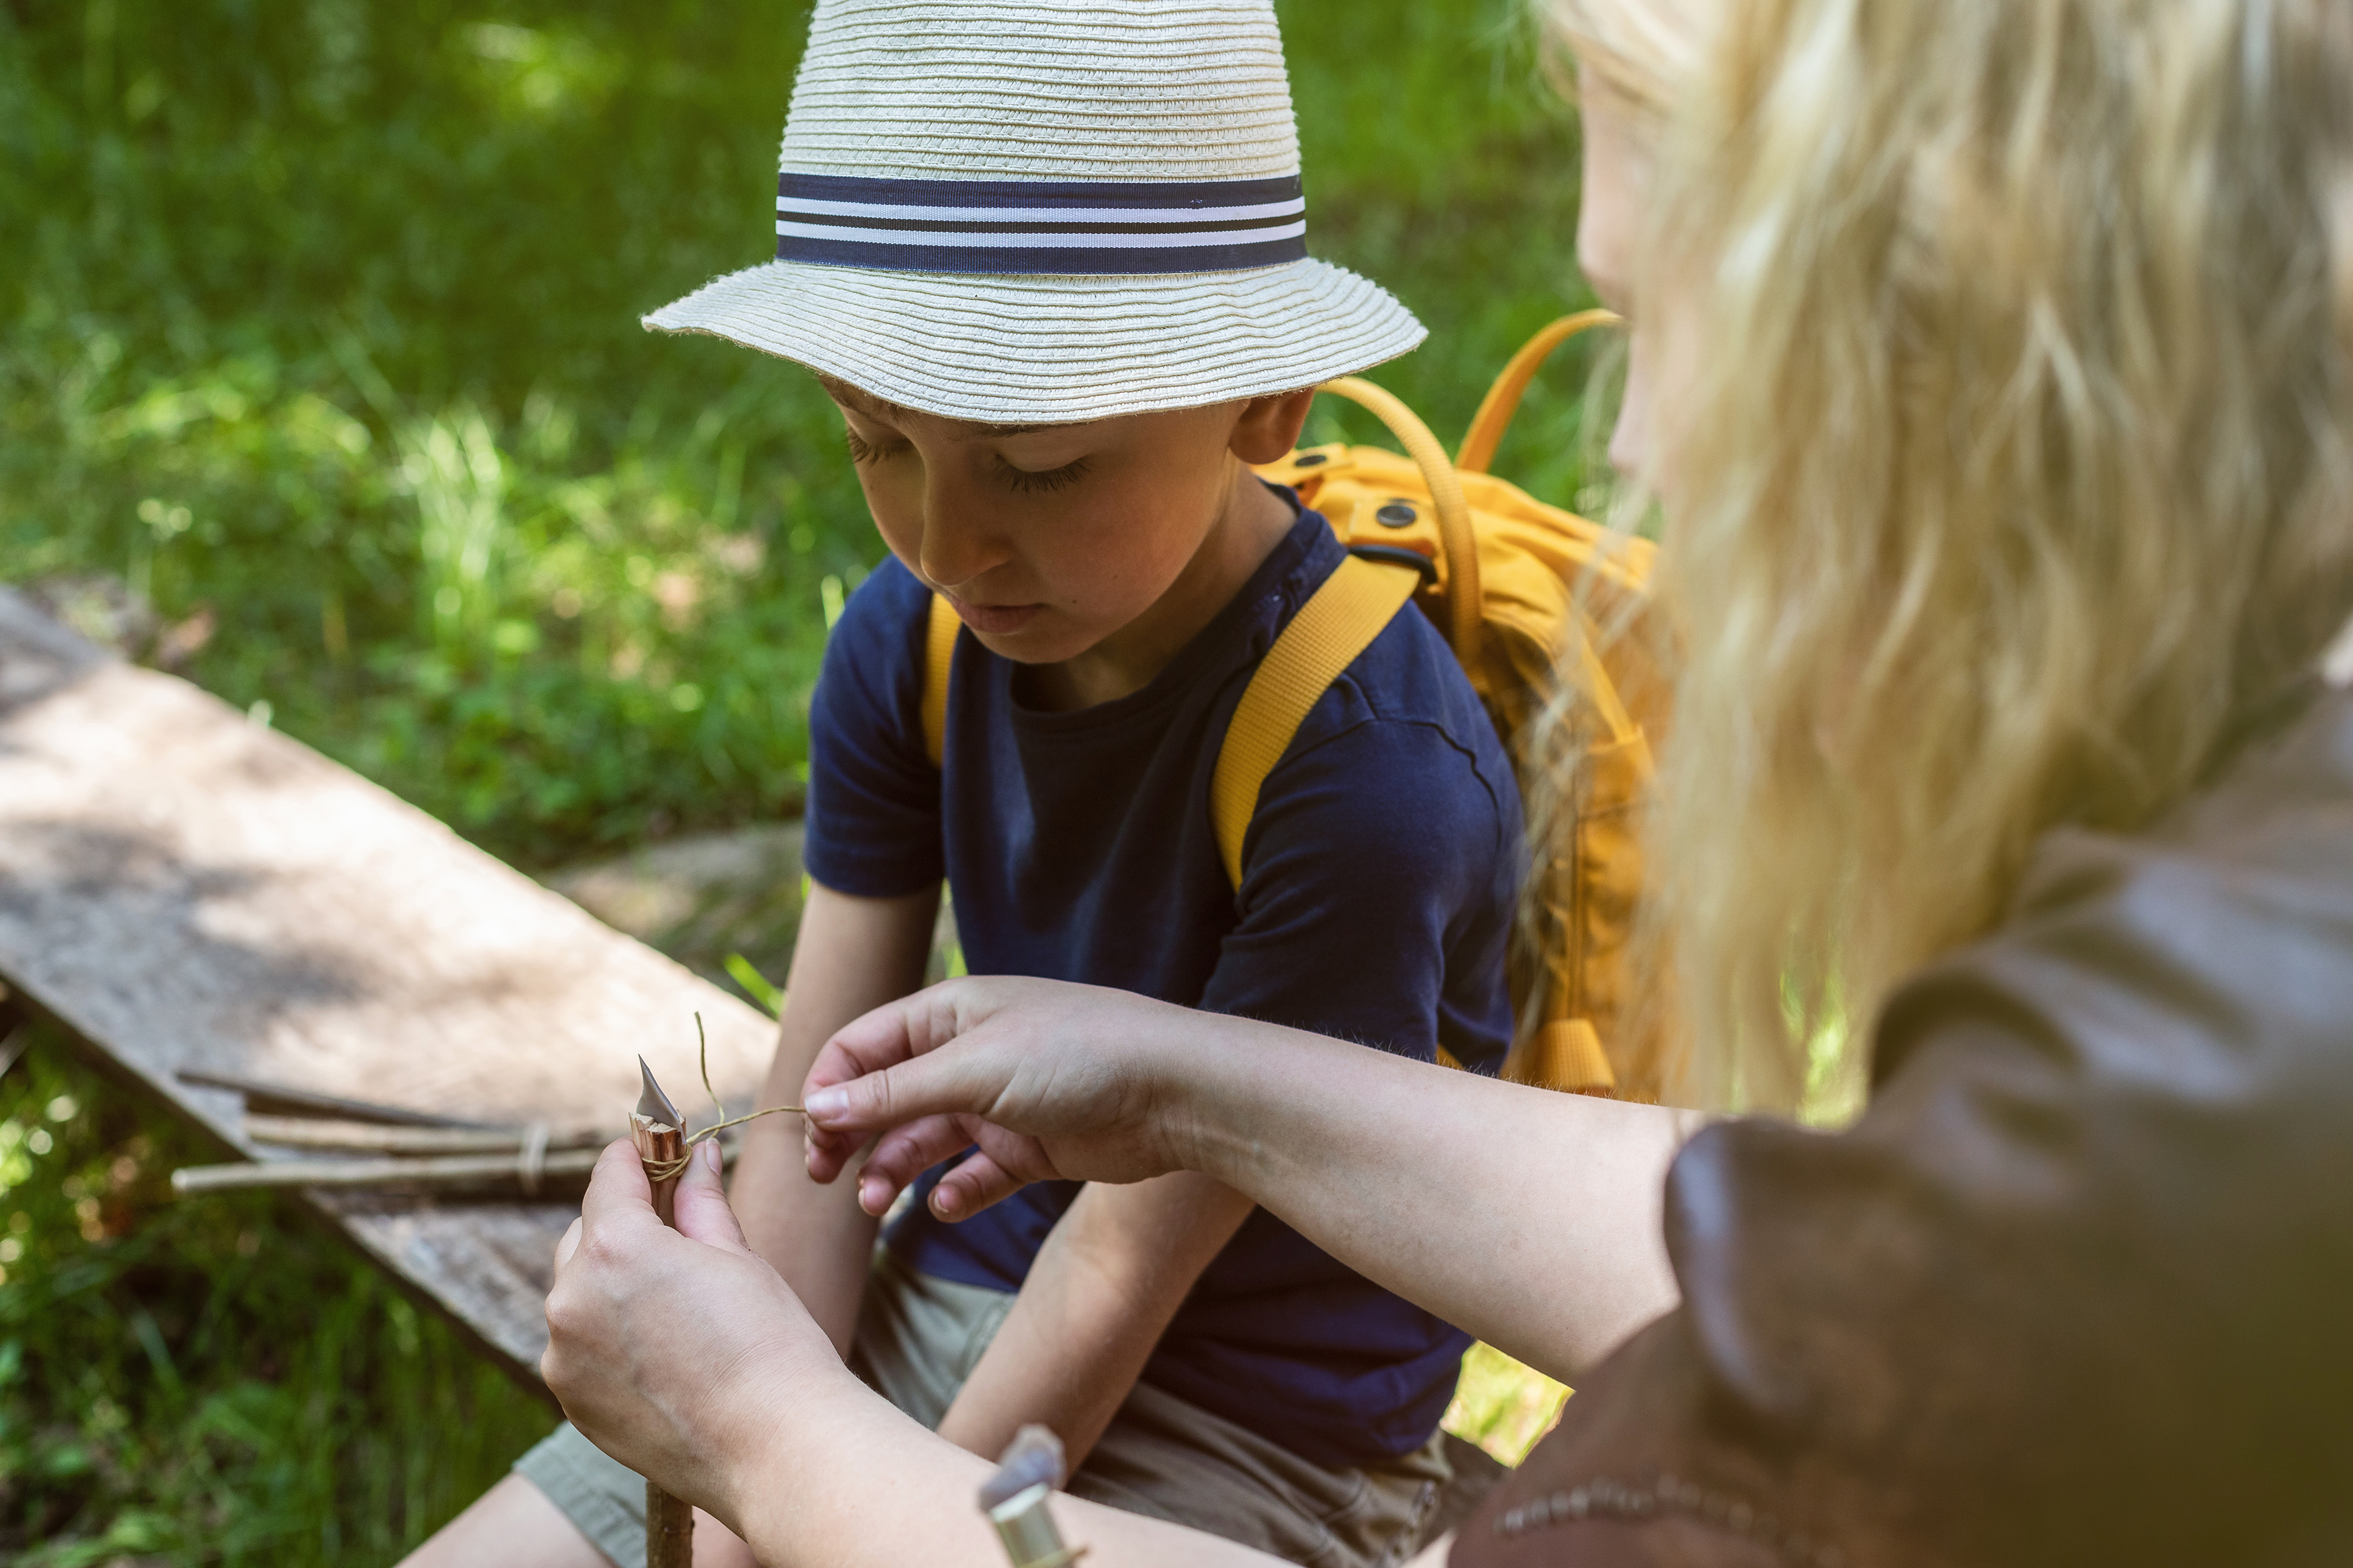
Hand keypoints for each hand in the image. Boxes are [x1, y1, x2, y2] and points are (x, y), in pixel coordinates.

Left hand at [541, 1140, 858, 1528]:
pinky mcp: (569, 1401)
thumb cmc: (769, 1343)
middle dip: (623, 1225)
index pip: (610, 1175)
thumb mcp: (737, 1257)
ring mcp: (563, 1355)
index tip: (660, 1152)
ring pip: (578, 1294)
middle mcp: (571, 1298)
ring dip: (612, 1285)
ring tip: (676, 1307)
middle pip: (584, 1234)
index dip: (639, 1157)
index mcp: (616, 1248)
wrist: (773, 1445)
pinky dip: (607, 1337)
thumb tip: (697, 1157)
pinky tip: (663, 1353)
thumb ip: (701, 1202)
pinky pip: (578, 1346)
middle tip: (678, 1235)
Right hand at [801, 977, 1210, 1220]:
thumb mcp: (975, 1070)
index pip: (863, 1047)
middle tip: (825, 1179)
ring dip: (892, 1170)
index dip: (830, 1088)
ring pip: (923, 1140)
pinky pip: (975, 1175)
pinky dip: (954, 1192)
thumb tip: (817, 1108)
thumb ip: (894, 1093)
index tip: (809, 1135)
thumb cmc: (1079, 1056)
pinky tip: (947, 1204)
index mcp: (951, 1014)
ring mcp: (1000, 1103)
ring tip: (875, 1203)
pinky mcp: (1031, 1147)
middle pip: (885, 1098)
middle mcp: (969, 1055)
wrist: (1176, 1093)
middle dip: (851, 1136)